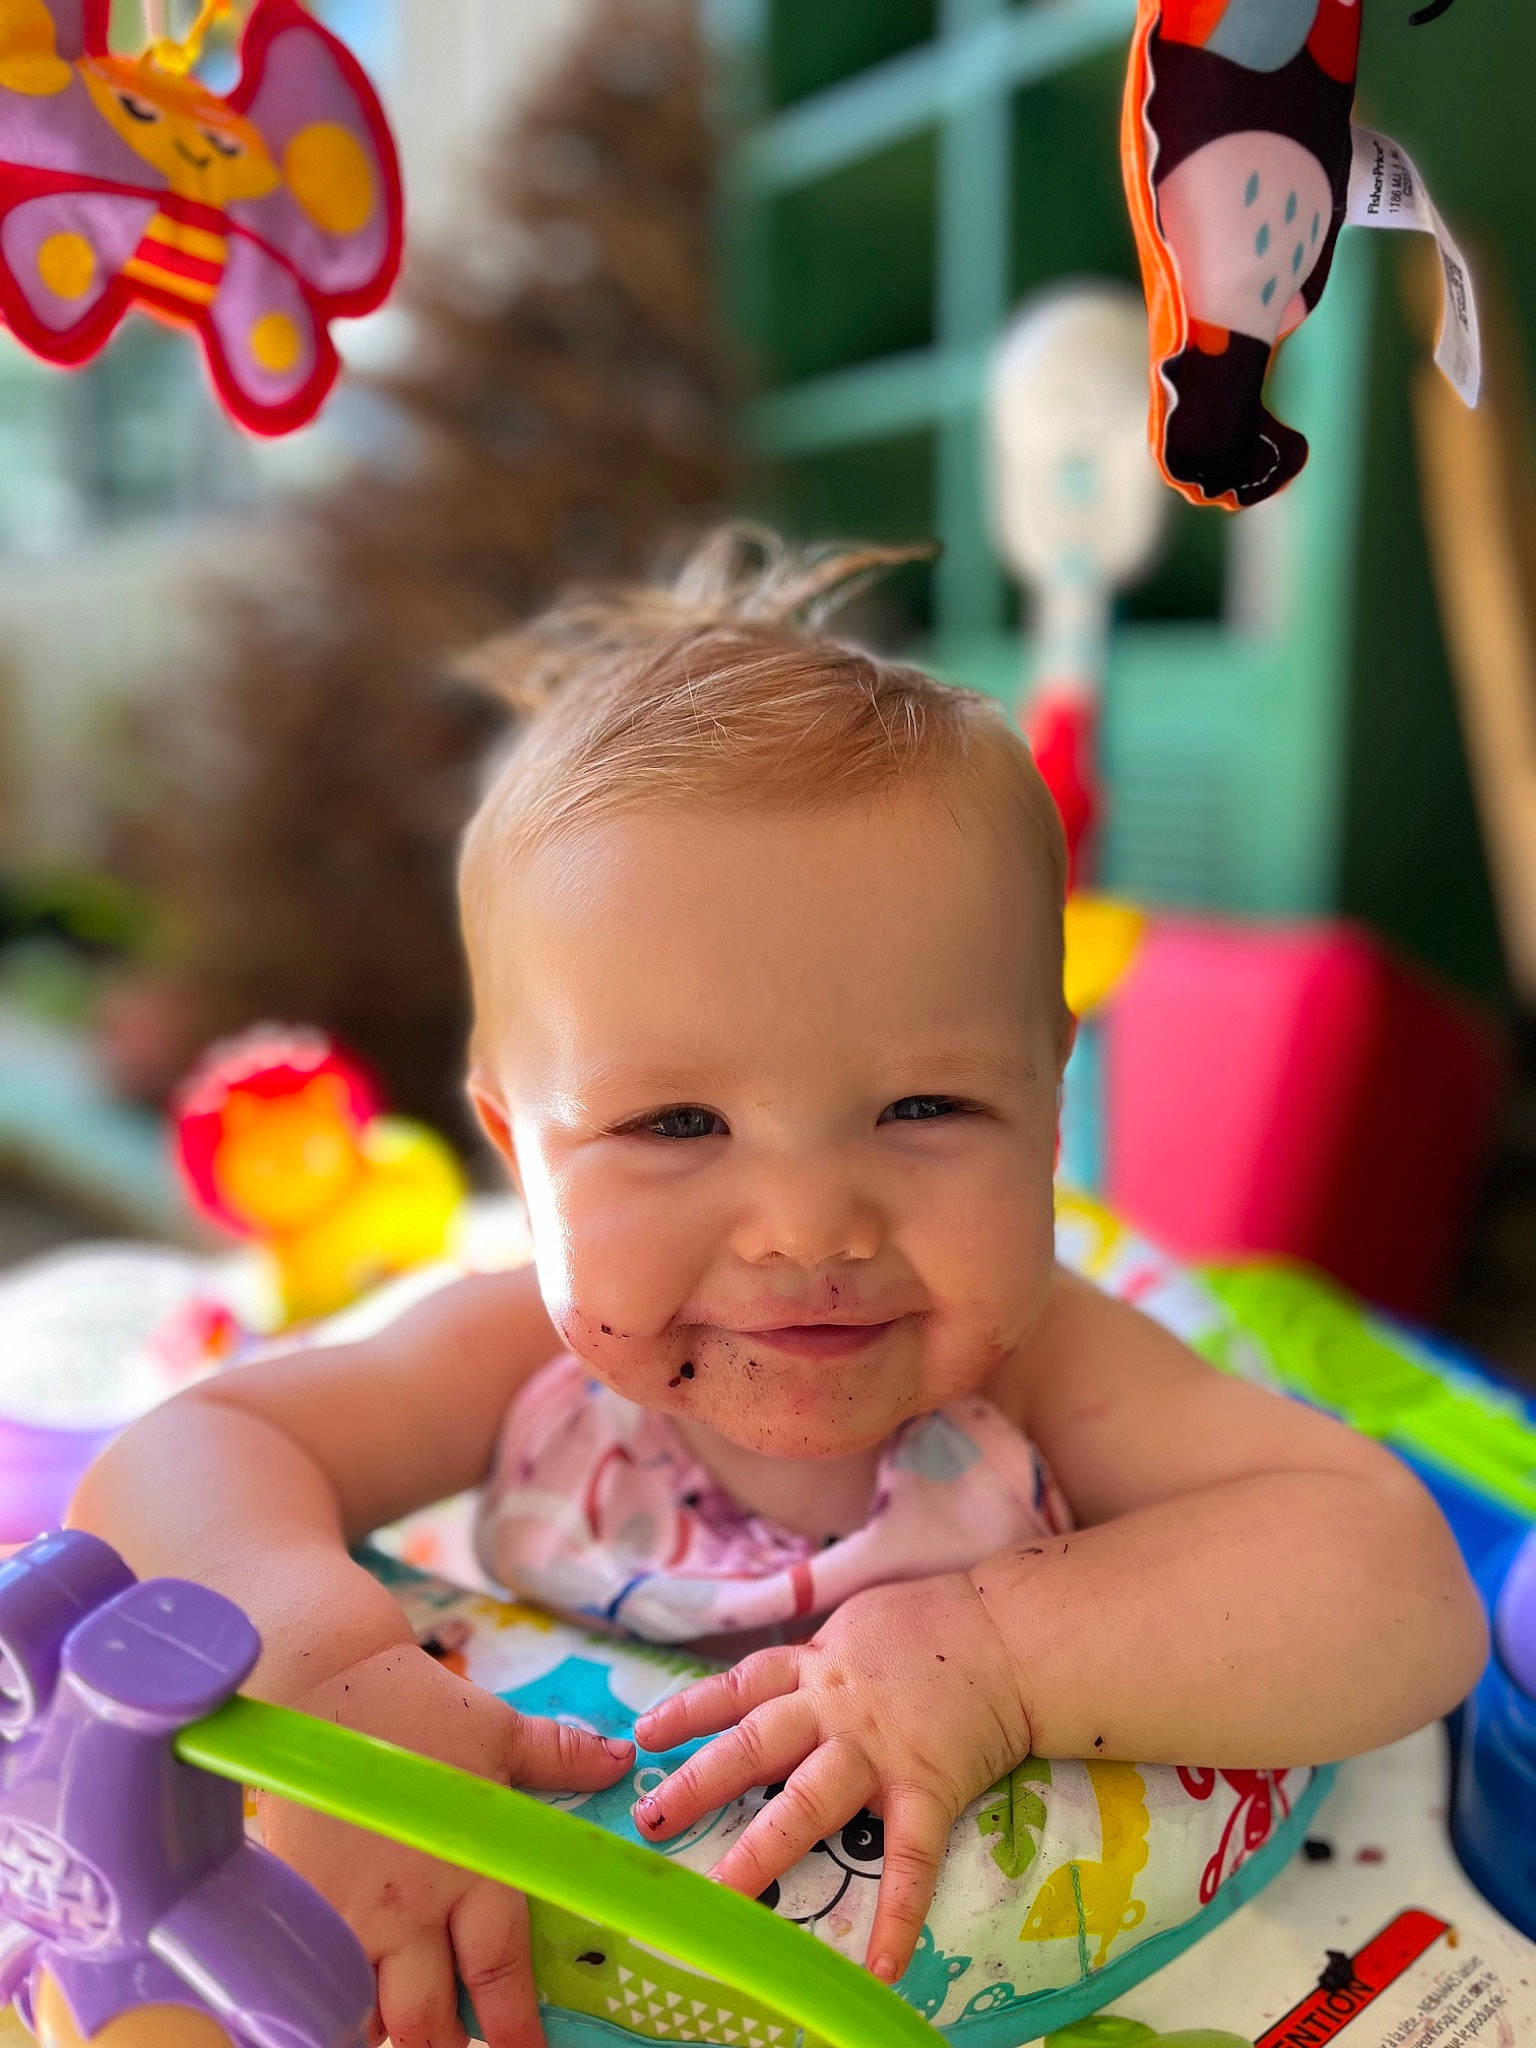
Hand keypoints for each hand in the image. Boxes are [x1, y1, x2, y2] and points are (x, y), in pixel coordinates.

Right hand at [257, 1642, 632, 2047]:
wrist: (323, 1680)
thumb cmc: (416, 1705)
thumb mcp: (497, 1728)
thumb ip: (558, 1755)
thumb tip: (619, 1759)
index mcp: (472, 1863)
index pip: (500, 1971)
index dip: (515, 2029)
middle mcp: (412, 1905)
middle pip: (429, 2019)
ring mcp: (349, 1912)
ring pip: (370, 2013)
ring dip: (393, 2034)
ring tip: (410, 2035)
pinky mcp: (299, 1904)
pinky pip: (319, 1981)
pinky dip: (337, 2005)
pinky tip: (351, 2009)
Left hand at [631, 1574, 1030, 1984]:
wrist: (1007, 1633)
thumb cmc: (932, 1626)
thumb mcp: (858, 1626)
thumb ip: (814, 1660)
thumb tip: (771, 1684)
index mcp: (816, 1668)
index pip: (740, 1688)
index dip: (690, 1710)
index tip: (643, 1735)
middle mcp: (834, 1709)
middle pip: (754, 1746)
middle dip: (698, 1782)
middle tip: (649, 1819)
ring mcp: (879, 1752)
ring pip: (808, 1801)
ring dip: (762, 1850)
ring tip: (720, 1897)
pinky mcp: (928, 1788)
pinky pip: (909, 1857)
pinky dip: (897, 1914)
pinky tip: (880, 1966)